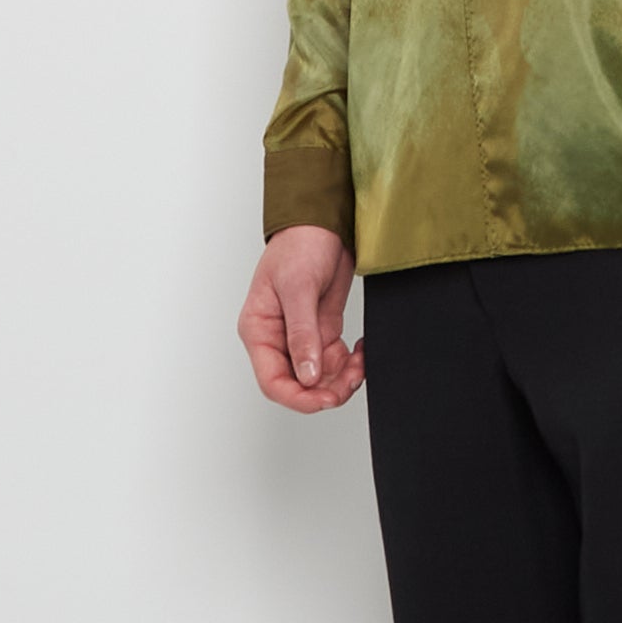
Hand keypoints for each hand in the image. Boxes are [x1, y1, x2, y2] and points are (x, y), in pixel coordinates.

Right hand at [239, 224, 364, 410]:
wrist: (322, 223)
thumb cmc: (299, 245)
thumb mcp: (298, 289)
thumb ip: (303, 335)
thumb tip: (308, 375)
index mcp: (259, 330)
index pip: (273, 381)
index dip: (299, 398)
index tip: (325, 399)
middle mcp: (277, 338)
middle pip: (298, 384)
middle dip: (326, 389)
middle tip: (352, 380)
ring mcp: (301, 337)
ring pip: (320, 377)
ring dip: (342, 378)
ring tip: (360, 363)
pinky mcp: (323, 331)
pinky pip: (336, 361)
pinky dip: (351, 364)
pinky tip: (362, 352)